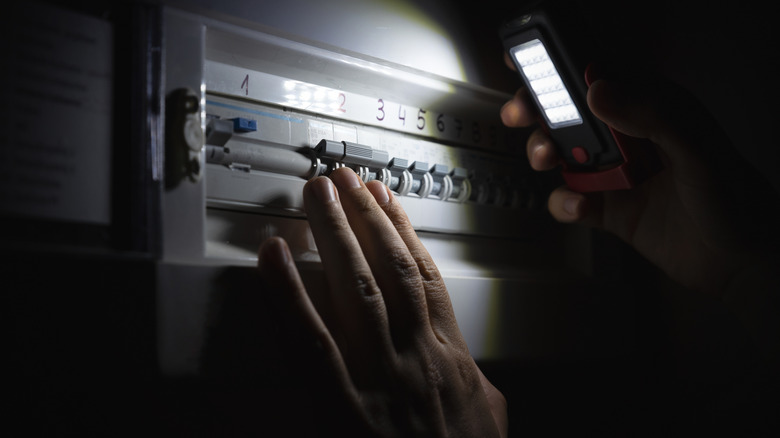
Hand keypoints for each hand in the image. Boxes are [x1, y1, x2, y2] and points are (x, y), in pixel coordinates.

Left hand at [257, 168, 506, 436]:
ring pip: (356, 287)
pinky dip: (290, 294)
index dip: (404, 231)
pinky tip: (274, 259)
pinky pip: (309, 339)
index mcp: (449, 357)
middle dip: (366, 217)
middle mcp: (415, 355)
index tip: (386, 200)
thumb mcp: (490, 420)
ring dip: (336, 235)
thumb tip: (471, 368)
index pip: (424, 276)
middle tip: (343, 179)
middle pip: (389, 268)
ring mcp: (378, 377)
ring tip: (318, 195)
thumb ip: (478, 386)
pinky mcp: (339, 407)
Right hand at [501, 65, 779, 296]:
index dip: (563, 65)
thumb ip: (653, 114)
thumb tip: (599, 91)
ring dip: (544, 152)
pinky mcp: (608, 209)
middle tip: (521, 114)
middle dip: (538, 109)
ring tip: (546, 159)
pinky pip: (570, 200)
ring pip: (562, 154)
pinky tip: (578, 206)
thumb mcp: (698, 147)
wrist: (740, 263)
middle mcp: (628, 137)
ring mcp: (614, 173)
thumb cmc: (734, 199)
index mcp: (651, 109)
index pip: (601, 75)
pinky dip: (564, 203)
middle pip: (569, 112)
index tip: (530, 63)